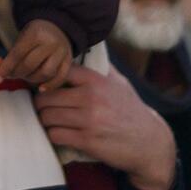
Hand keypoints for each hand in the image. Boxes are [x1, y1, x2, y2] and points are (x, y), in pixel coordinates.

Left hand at [0, 18, 73, 89]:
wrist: (58, 26)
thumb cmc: (36, 34)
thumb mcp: (23, 37)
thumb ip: (12, 52)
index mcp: (35, 33)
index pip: (18, 54)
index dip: (6, 67)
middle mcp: (50, 42)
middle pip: (30, 65)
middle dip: (17, 74)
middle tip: (11, 76)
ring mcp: (61, 52)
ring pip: (45, 73)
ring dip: (32, 79)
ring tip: (25, 77)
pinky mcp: (69, 60)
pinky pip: (60, 77)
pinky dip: (50, 85)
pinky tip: (41, 89)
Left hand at [32, 64, 177, 189]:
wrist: (149, 142)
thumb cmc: (130, 110)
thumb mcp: (119, 83)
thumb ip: (100, 67)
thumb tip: (86, 47)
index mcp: (96, 80)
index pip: (58, 71)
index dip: (46, 78)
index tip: (43, 85)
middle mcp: (91, 98)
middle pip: (45, 97)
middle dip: (41, 103)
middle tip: (43, 106)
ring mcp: (89, 120)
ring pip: (47, 117)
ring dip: (45, 120)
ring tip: (49, 120)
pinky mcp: (87, 141)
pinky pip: (55, 135)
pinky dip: (53, 135)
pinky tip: (59, 133)